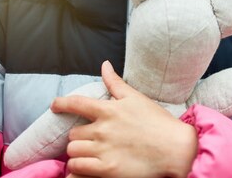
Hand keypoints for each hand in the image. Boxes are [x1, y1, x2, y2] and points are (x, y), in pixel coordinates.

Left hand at [52, 61, 197, 177]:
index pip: (75, 103)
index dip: (61, 104)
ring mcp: (103, 149)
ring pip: (72, 152)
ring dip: (78, 154)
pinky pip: (77, 169)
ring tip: (91, 155)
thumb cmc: (157, 121)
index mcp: (108, 109)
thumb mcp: (136, 97)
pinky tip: (85, 168)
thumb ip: (115, 82)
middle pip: (73, 134)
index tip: (54, 106)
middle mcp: (102, 128)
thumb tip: (104, 65)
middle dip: (79, 138)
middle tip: (93, 141)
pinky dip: (77, 170)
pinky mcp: (106, 169)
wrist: (176, 147)